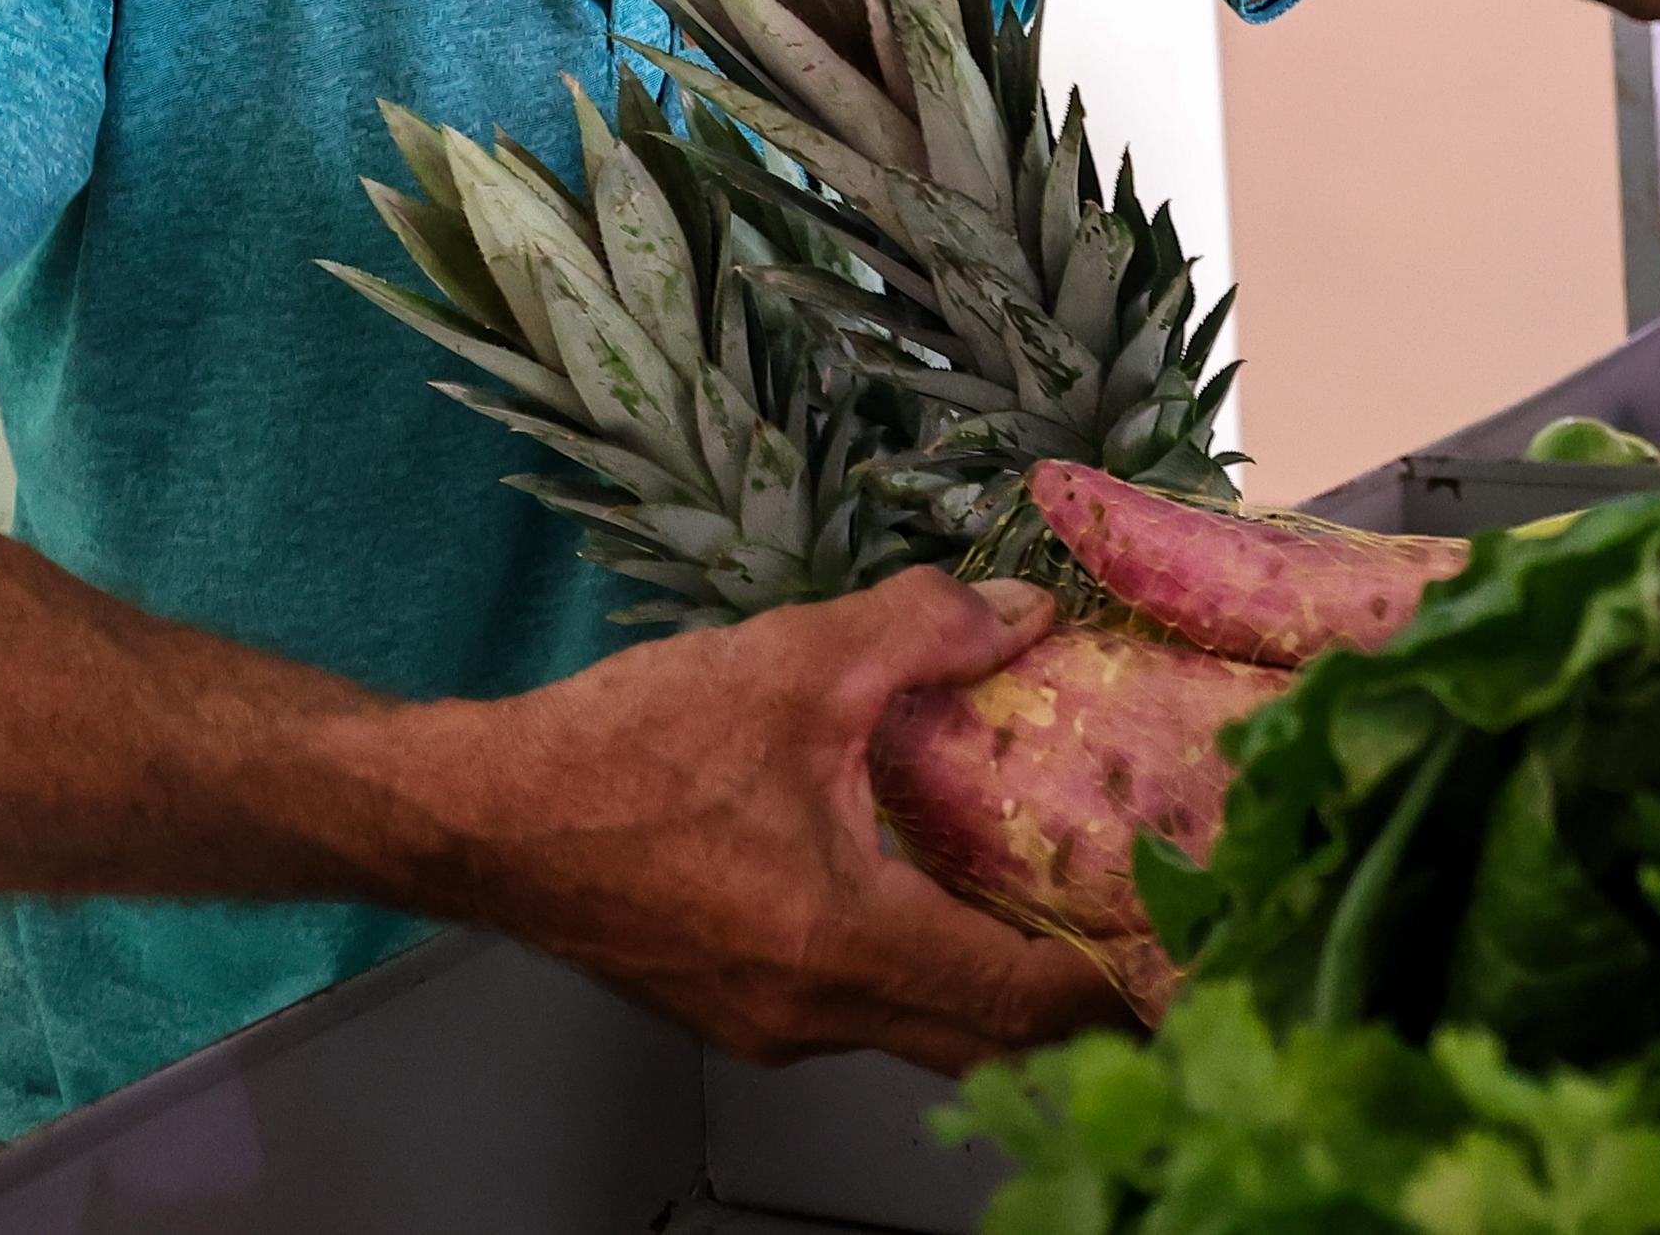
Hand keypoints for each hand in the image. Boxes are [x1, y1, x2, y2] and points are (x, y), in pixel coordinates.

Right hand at [396, 568, 1128, 1071]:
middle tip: (1141, 953)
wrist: (480, 817)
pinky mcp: (735, 1008)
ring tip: (1061, 920)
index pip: (1020, 1002)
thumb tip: (1021, 613)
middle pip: (984, 1046)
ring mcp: (771, 1025)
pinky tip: (937, 897)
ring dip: (995, 992)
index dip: (1113, 985)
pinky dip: (923, 973)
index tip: (1179, 956)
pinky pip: (864, 1013)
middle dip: (1072, 1011)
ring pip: (923, 1035)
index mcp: (844, 944)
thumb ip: (924, 631)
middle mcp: (816, 1014)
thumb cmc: (619, 752)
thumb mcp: (795, 661)